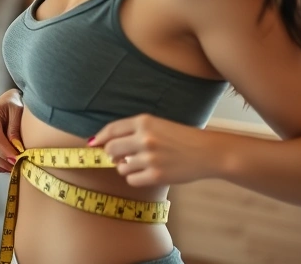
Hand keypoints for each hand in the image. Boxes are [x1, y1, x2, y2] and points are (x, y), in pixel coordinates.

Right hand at [0, 88, 23, 173]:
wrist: (8, 101)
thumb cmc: (15, 105)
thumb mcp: (18, 112)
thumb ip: (15, 129)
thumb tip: (16, 149)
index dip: (6, 151)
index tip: (17, 159)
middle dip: (3, 161)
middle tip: (17, 167)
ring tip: (12, 169)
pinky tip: (2, 168)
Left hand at [90, 113, 215, 186]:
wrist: (207, 152)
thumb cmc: (182, 138)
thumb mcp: (158, 125)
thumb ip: (134, 131)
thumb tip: (106, 144)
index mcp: (144, 122)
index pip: (111, 130)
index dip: (99, 138)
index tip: (93, 143)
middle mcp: (144, 139)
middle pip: (111, 149)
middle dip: (111, 154)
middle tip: (119, 157)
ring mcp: (150, 158)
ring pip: (121, 166)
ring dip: (125, 167)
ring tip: (140, 164)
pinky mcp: (156, 176)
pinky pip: (132, 180)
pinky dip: (135, 178)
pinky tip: (146, 173)